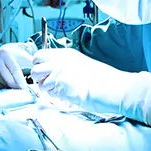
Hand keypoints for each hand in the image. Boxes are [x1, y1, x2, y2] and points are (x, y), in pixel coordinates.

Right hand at [0, 42, 34, 88]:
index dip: (22, 82)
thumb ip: (33, 66)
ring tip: (18, 84)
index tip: (28, 90)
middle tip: (26, 92)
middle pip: (9, 81)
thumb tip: (40, 77)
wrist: (6, 51)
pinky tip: (10, 81)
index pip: (15, 71)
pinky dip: (5, 86)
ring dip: (12, 87)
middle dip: (19, 88)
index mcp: (5, 54)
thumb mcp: (26, 57)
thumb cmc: (18, 55)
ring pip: (4, 85)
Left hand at [30, 48, 150, 125]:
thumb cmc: (103, 79)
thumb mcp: (81, 64)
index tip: (45, 73)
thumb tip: (51, 72)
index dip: (40, 66)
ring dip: (46, 88)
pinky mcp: (61, 87)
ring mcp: (60, 73)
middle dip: (38, 77)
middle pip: (35, 68)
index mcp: (65, 53)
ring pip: (39, 82)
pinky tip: (67, 95)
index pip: (39, 56)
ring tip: (60, 91)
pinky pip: (48, 93)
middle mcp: (60, 61)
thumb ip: (64, 65)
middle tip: (49, 83)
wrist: (115, 88)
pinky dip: (54, 96)